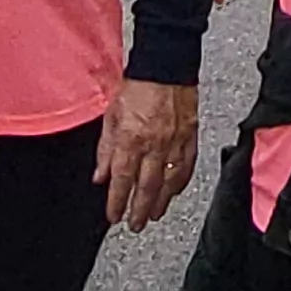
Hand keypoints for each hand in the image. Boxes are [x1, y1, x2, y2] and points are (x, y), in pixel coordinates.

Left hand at [93, 78, 201, 230]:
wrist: (166, 65)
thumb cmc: (137, 85)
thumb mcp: (111, 116)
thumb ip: (105, 149)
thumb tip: (100, 176)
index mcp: (131, 139)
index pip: (122, 181)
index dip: (117, 203)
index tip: (113, 216)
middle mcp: (154, 145)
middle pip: (147, 188)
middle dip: (140, 210)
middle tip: (135, 225)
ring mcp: (175, 142)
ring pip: (169, 182)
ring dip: (161, 202)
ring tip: (154, 215)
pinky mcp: (191, 136)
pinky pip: (187, 167)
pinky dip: (180, 183)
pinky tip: (175, 191)